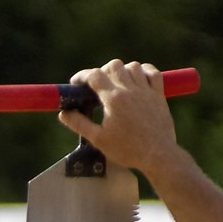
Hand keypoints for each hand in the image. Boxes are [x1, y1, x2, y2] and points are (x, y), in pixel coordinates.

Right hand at [60, 60, 178, 175]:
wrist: (157, 156)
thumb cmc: (127, 150)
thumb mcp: (99, 140)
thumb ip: (80, 124)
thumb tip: (64, 114)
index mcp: (113, 99)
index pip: (94, 76)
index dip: (82, 76)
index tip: (76, 83)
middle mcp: (129, 90)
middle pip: (113, 65)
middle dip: (103, 72)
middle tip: (99, 86)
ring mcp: (146, 91)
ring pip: (133, 66)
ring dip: (123, 71)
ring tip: (118, 85)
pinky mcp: (159, 95)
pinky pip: (152, 73)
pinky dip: (144, 72)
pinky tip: (139, 80)